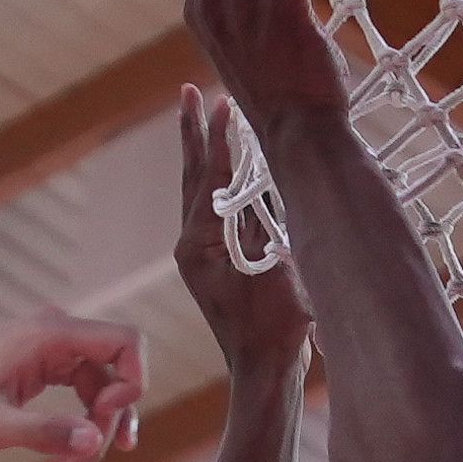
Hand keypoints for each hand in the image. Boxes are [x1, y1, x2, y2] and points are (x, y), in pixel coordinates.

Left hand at [0, 316, 141, 461]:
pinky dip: (85, 426)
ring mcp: (53, 349)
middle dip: (107, 424)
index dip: (134, 381)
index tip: (109, 420)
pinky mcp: (48, 367)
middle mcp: (56, 333)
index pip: (126, 340)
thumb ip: (43, 433)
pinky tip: (75, 459)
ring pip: (104, 390)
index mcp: (47, 333)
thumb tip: (94, 440)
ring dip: (95, 434)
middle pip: (117, 374)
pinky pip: (88, 393)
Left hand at [173, 87, 302, 366]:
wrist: (265, 370)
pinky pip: (211, 209)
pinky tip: (226, 165)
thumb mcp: (274, 270)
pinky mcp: (212, 262)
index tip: (224, 101)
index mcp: (199, 244)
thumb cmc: (274, 328)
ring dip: (203, 152)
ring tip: (203, 116)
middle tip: (189, 90)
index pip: (210, 178)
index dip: (220, 138)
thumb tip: (260, 180)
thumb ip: (264, 225)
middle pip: (191, 176)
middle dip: (193, 132)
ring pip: (198, 190)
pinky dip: (217, 180)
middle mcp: (191, 245)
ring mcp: (199, 254)